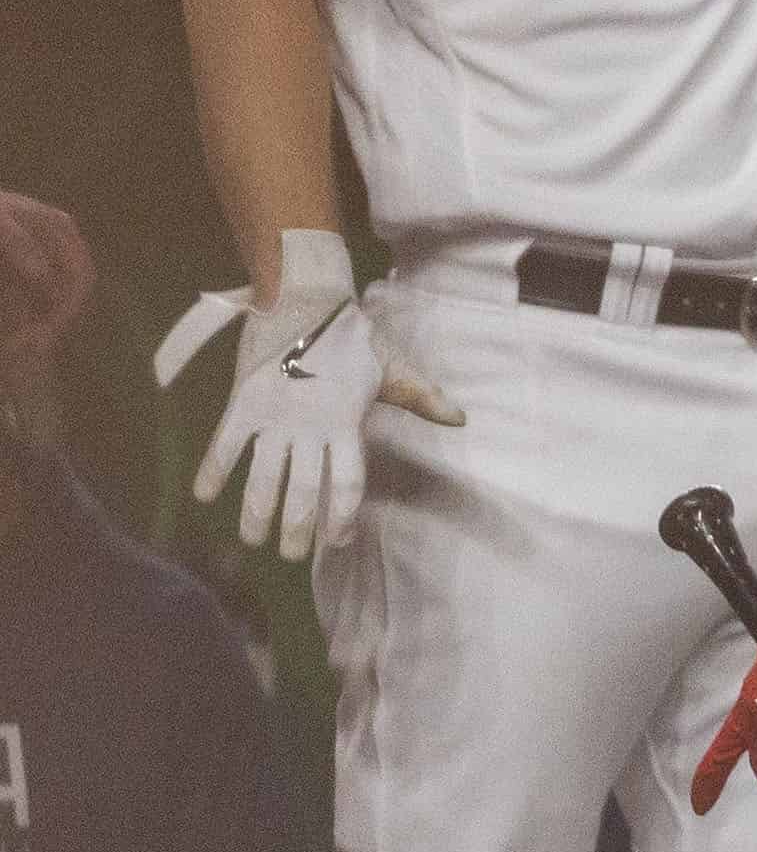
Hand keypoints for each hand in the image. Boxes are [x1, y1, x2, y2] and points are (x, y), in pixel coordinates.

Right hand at [148, 230, 461, 559]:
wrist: (305, 296)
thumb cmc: (352, 335)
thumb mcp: (391, 366)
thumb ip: (420, 397)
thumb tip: (459, 418)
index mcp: (347, 423)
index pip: (346, 484)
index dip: (340, 518)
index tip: (337, 542)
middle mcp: (310, 426)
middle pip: (302, 491)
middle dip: (296, 529)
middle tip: (291, 555)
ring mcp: (274, 416)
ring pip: (263, 478)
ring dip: (256, 514)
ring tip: (252, 540)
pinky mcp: (243, 401)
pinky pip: (224, 444)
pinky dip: (212, 470)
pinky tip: (202, 496)